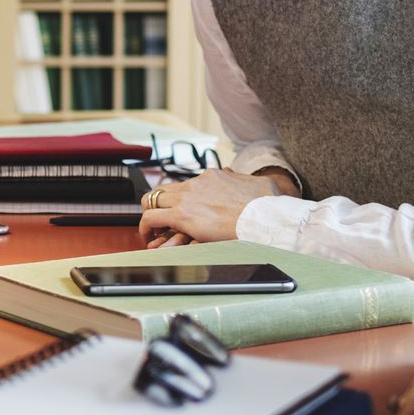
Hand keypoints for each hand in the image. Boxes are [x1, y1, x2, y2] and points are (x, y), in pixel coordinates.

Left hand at [136, 168, 288, 243]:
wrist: (264, 217)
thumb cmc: (267, 206)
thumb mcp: (260, 185)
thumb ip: (246, 182)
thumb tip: (244, 180)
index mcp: (213, 176)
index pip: (186, 184)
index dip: (180, 198)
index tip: (181, 209)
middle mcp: (195, 184)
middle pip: (165, 189)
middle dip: (160, 204)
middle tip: (161, 220)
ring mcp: (187, 198)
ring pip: (153, 199)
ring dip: (150, 214)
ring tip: (151, 229)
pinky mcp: (181, 215)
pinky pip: (151, 217)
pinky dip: (146, 227)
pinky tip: (149, 238)